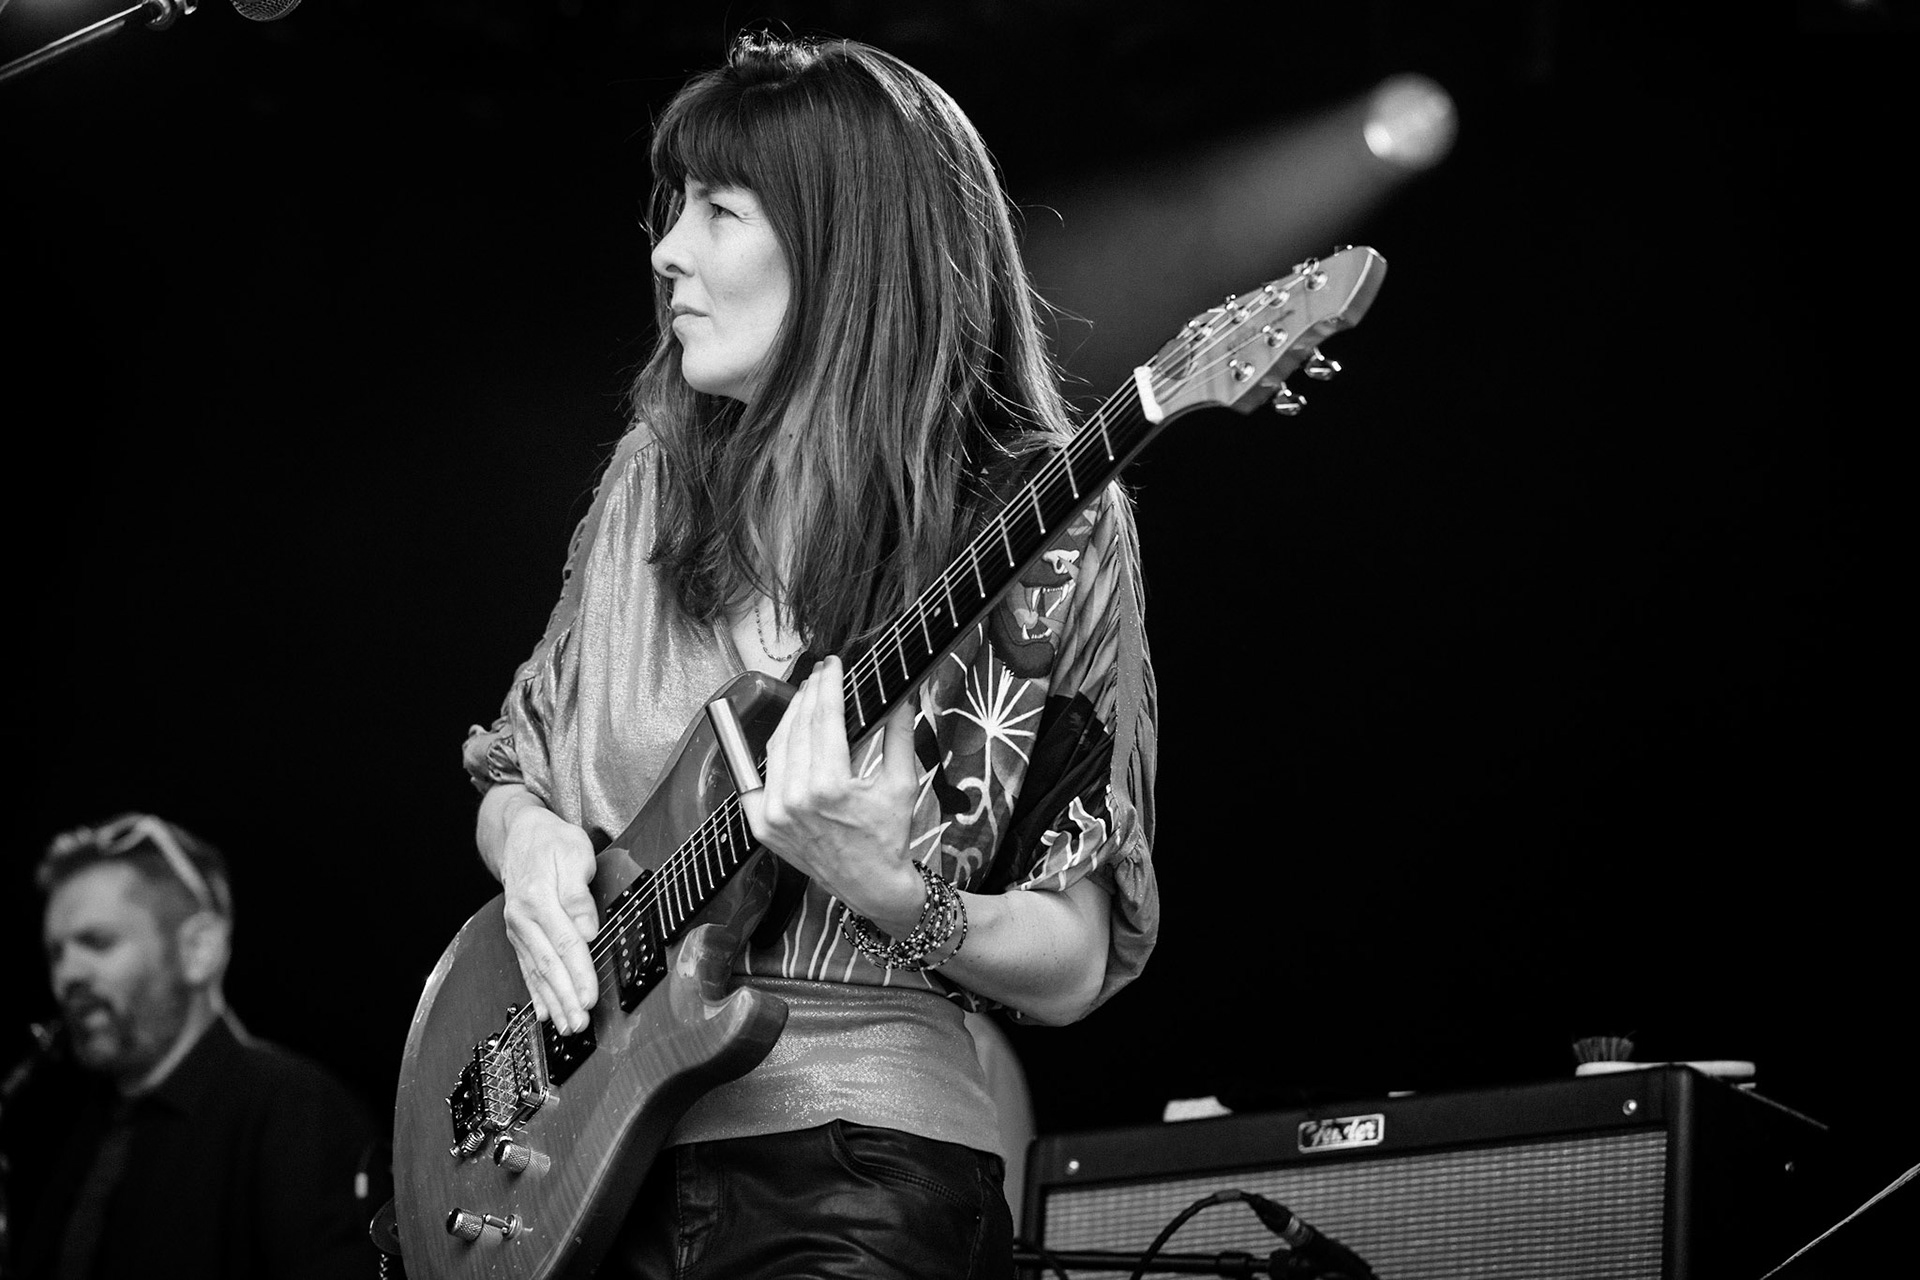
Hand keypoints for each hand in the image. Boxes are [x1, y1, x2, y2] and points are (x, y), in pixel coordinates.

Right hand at [497, 802, 598, 1032]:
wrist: (520, 835)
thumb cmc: (551, 841)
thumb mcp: (572, 852)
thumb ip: (578, 893)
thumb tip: (588, 928)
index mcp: (537, 898)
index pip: (564, 943)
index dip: (579, 973)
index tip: (589, 996)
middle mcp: (523, 918)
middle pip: (549, 965)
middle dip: (566, 997)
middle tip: (580, 1023)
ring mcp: (519, 930)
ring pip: (537, 972)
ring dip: (554, 1002)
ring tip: (567, 1026)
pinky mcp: (521, 936)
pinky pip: (528, 969)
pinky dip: (537, 993)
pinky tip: (545, 1012)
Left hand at [742, 656, 924, 933]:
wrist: (870, 886)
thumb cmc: (889, 836)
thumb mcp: (902, 784)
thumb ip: (899, 735)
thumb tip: (902, 694)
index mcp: (831, 787)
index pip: (825, 719)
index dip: (828, 686)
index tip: (833, 665)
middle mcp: (796, 799)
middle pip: (798, 727)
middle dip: (809, 695)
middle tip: (821, 675)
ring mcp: (774, 814)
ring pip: (777, 747)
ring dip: (791, 717)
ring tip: (807, 698)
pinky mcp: (762, 826)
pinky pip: (761, 777)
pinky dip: (775, 754)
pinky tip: (789, 735)